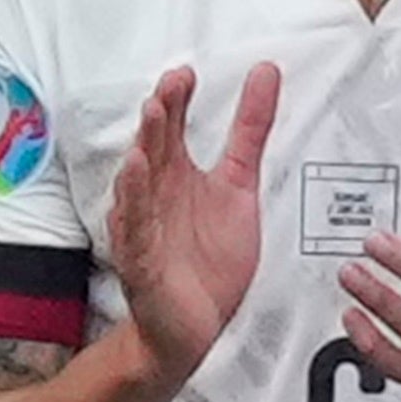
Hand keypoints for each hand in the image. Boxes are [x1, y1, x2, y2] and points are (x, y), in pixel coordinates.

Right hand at [105, 62, 279, 384]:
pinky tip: (135, 176)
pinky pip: (135, 230)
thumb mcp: (240, 186)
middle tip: (171, 85)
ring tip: (149, 119)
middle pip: (154, 148)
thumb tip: (266, 73)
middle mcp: (155, 196)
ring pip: (139, 184)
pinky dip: (134, 205)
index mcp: (176, 176)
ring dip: (143, 151)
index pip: (172, 129)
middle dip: (161, 117)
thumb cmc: (210, 258)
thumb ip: (250, 131)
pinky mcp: (143, 263)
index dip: (177, 101)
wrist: (195, 328)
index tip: (188, 73)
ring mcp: (145, 228)